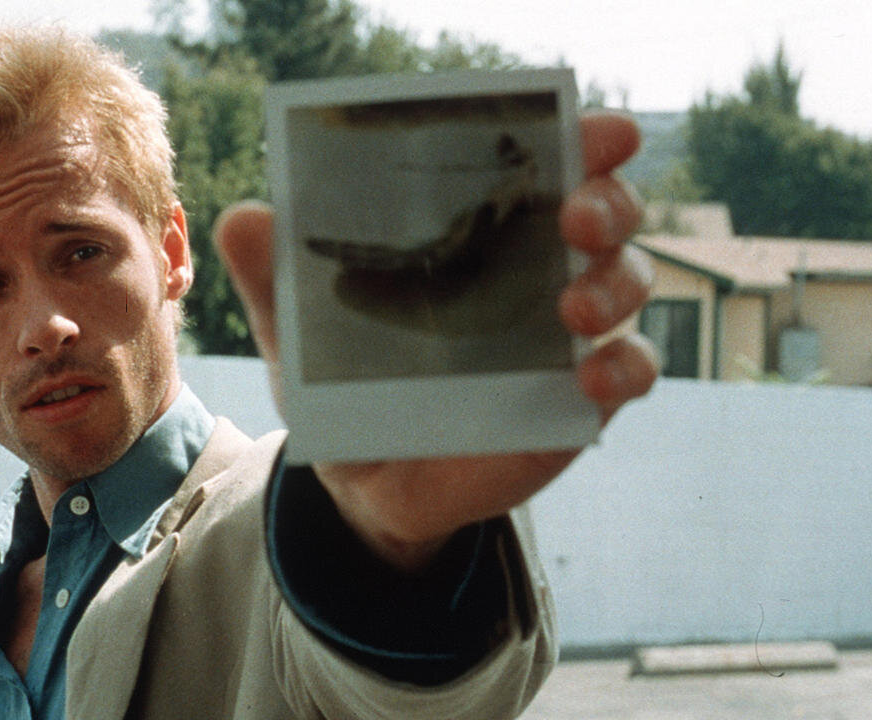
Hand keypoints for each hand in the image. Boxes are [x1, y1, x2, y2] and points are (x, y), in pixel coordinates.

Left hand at [215, 110, 657, 572]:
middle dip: (606, 200)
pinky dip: (623, 369)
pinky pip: (628, 372)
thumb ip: (273, 275)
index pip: (539, 163)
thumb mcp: (298, 327)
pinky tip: (591, 378)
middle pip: (605, 211)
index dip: (579, 138)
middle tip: (576, 216)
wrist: (361, 480)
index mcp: (476, 231)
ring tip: (574, 307)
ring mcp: (566, 334)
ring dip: (615, 282)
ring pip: (628, 282)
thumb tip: (242, 219)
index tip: (590, 129)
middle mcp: (535, 268)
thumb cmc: (341, 382)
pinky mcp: (579, 399)